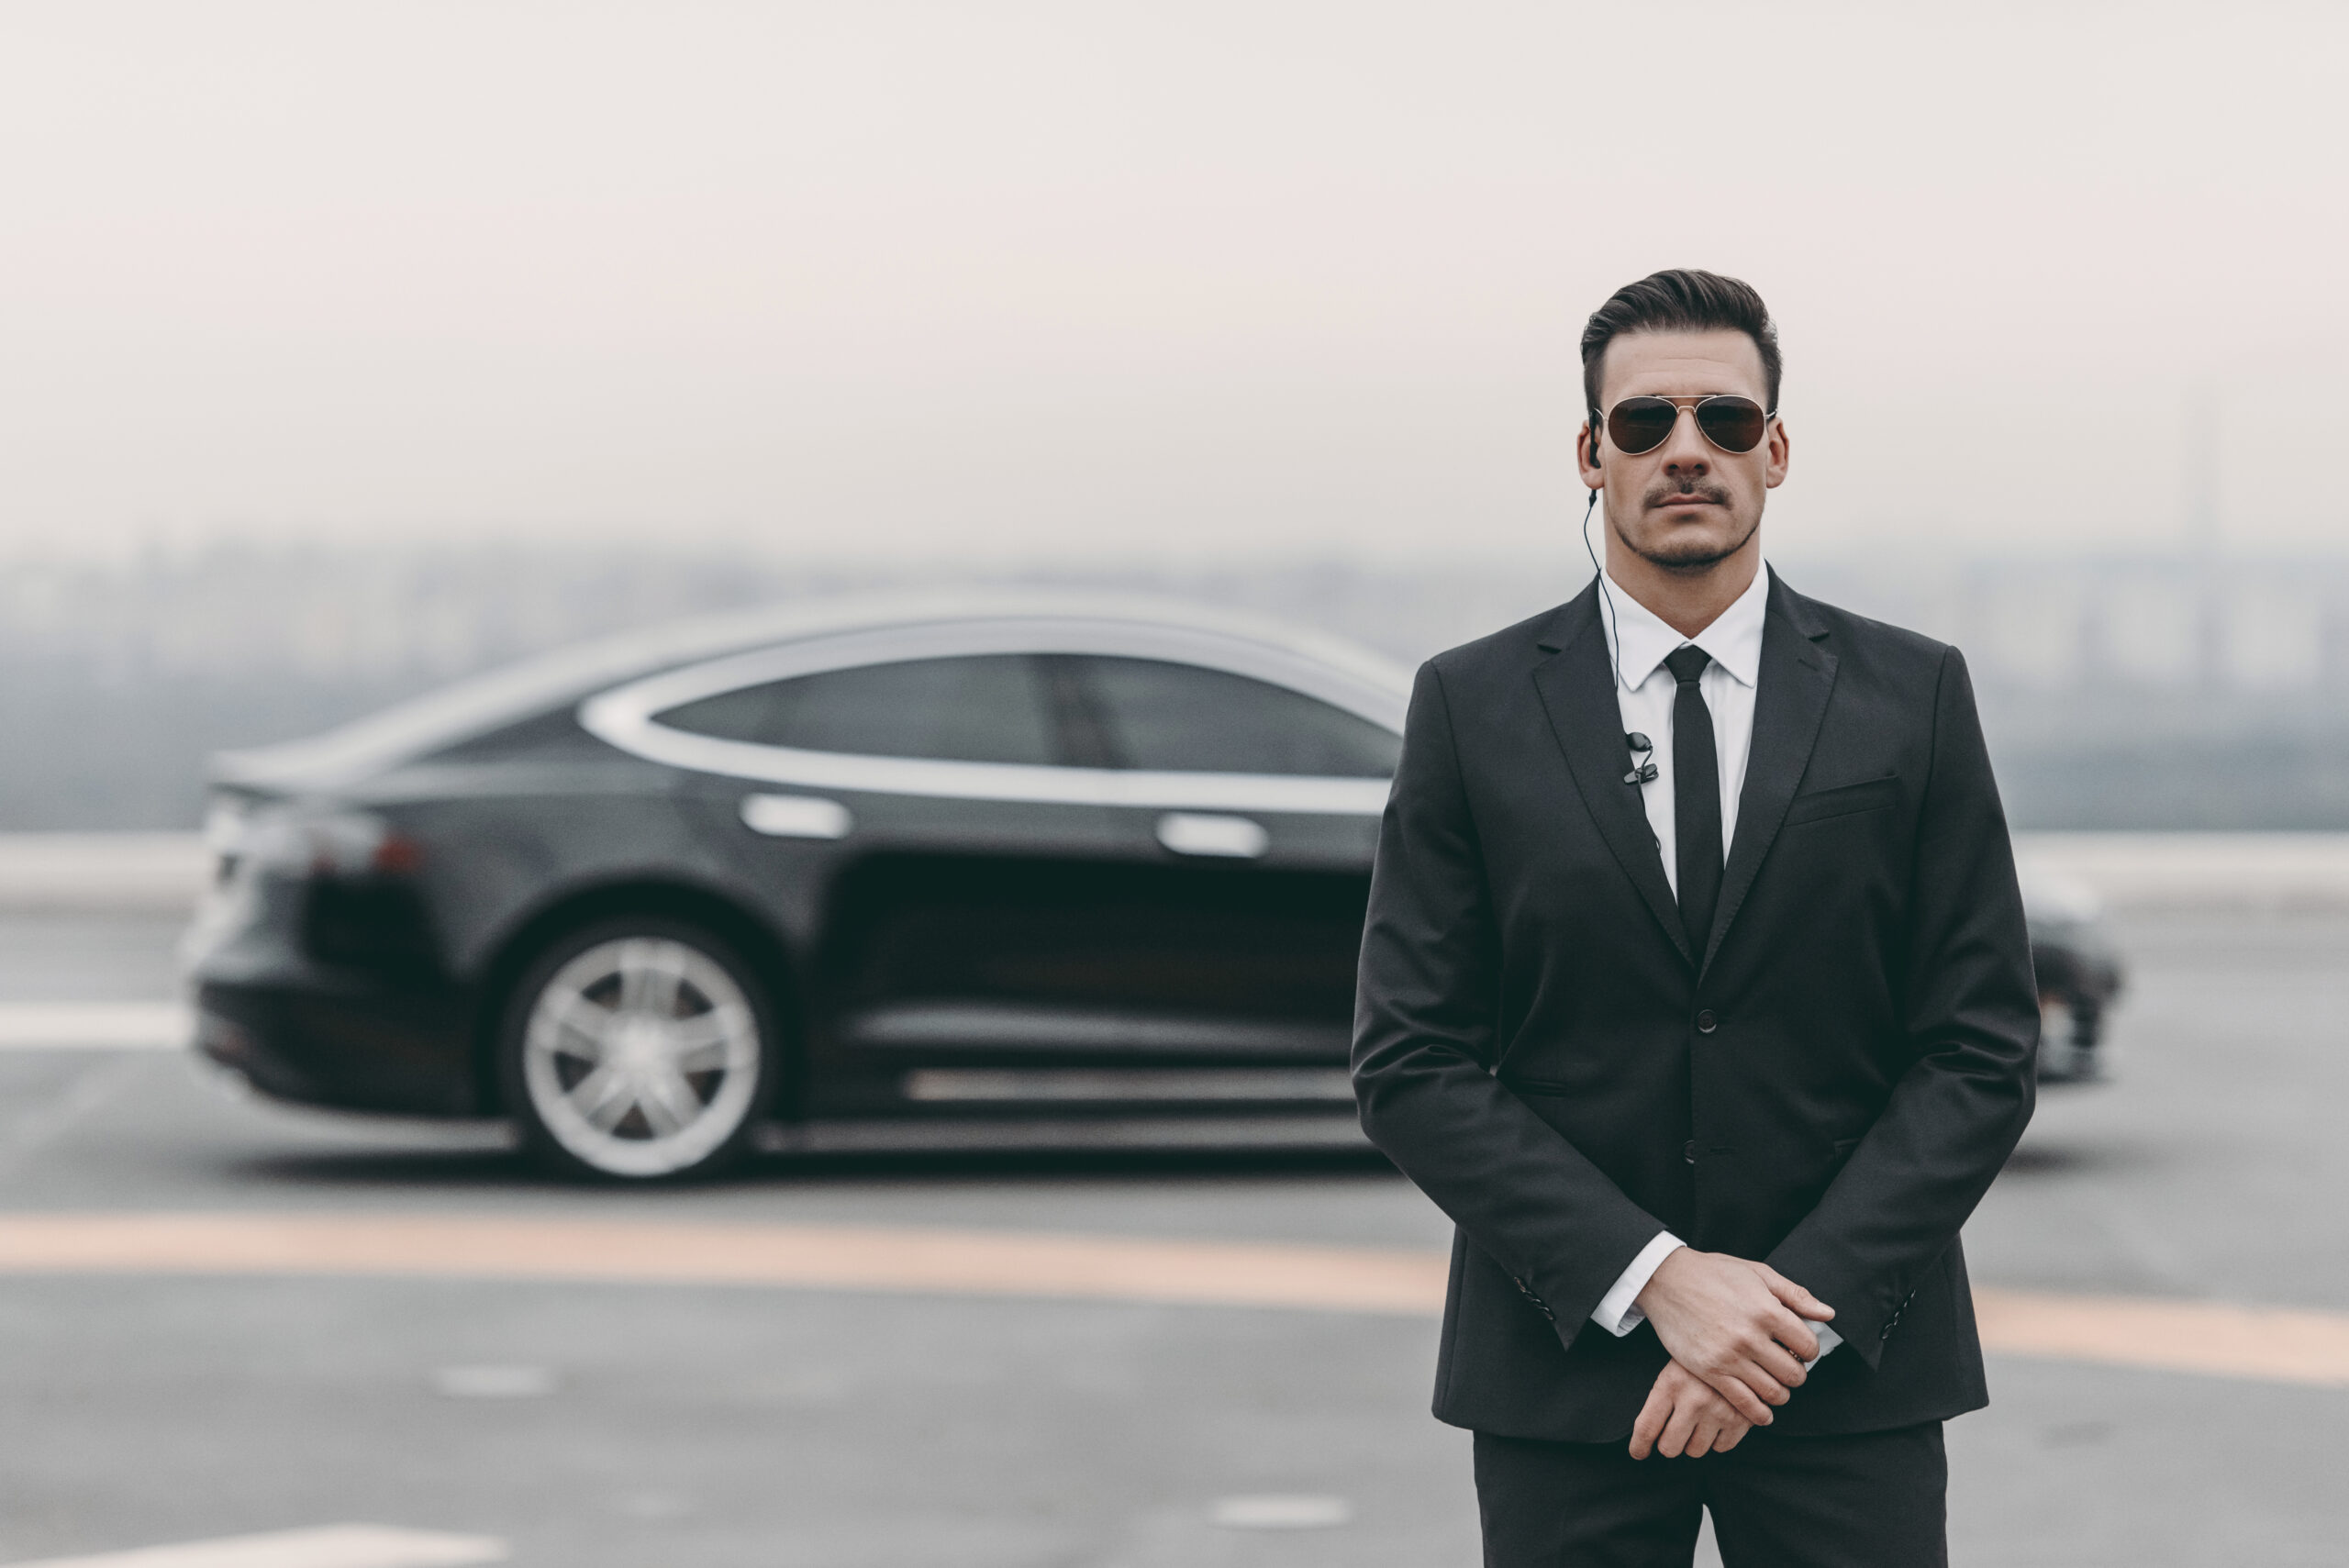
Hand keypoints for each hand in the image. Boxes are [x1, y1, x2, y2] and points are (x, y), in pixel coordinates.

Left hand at [1629, 1358, 1752, 1459]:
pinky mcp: (1742, 1419)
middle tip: (1674, 1430)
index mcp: (1671, 1384)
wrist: (1737, 1345)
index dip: (1639, 1446)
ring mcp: (1719, 1411)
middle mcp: (1694, 1400)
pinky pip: (1721, 1447)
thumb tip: (1646, 1437)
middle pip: (1669, 1447)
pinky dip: (1718, 1439)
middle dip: (1669, 1442)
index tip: (1638, 1453)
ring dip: (1694, 1440)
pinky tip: (1718, 1419)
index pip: (1647, 1427)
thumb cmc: (1698, 1361)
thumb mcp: (1673, 1370)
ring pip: (1695, 1450)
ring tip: (1699, 1419)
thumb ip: (1660, 1401)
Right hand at [1632, 1248, 1832, 1424]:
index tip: (1799, 1348)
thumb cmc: (1713, 1272)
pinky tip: (1762, 1410)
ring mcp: (1729, 1356)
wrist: (1666, 1280)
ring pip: (1773, 1392)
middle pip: (1794, 1374)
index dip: (1809, 1349)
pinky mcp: (1710, 1371)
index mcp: (1767, 1310)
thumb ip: (1795, 1295)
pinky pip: (1744, 1403)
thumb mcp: (1757, 1273)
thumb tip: (1828, 1314)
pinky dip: (1759, 1413)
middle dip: (1796, 1373)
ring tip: (1774, 1384)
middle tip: (1787, 1367)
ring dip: (1780, 1393)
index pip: (1809, 1346)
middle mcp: (1750, 1336)